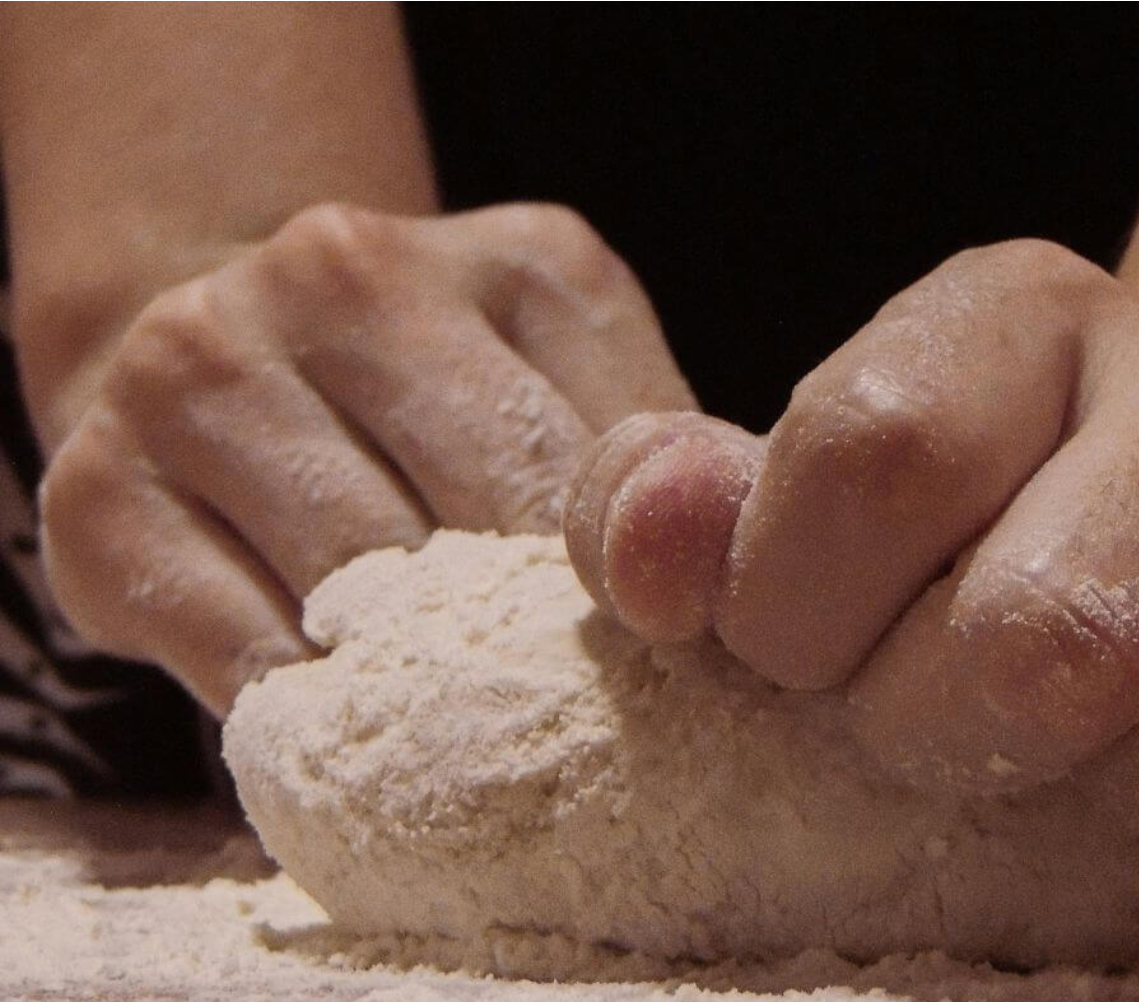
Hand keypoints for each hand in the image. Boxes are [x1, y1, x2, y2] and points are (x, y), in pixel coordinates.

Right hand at [39, 202, 694, 715]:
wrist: (217, 350)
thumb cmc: (435, 397)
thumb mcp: (571, 381)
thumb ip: (641, 462)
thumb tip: (727, 597)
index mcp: (513, 259)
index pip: (603, 467)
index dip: (632, 598)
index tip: (655, 685)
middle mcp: (339, 276)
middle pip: (483, 522)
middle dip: (533, 648)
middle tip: (573, 739)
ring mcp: (199, 372)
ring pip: (361, 588)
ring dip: (425, 687)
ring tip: (470, 744)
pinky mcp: (102, 493)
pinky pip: (242, 652)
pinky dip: (314, 718)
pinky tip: (358, 735)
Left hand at [564, 239, 1138, 890]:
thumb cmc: (969, 544)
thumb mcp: (801, 513)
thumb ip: (684, 515)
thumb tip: (646, 546)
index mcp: (1019, 311)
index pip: (872, 459)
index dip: (800, 616)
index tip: (808, 658)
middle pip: (1045, 629)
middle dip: (958, 731)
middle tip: (961, 724)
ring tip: (1109, 761)